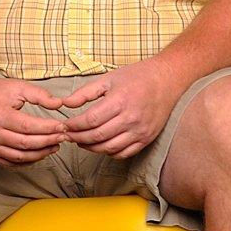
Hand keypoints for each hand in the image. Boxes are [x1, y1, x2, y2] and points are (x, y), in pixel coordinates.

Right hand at [0, 76, 67, 165]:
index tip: (63, 126)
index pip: (29, 127)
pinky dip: (29, 160)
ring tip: (55, 145)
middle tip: (63, 137)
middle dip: (49, 141)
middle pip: (27, 143)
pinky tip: (39, 152)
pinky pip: (12, 163)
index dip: (49, 128)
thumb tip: (59, 104)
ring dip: (41, 153)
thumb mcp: (16, 86)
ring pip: (21, 157)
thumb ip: (39, 94)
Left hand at [59, 59, 184, 158]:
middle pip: (98, 136)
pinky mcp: (147, 139)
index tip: (65, 125)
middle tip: (67, 136)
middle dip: (78, 138)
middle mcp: (130, 119)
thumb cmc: (135, 77)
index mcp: (119, 101)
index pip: (90, 120)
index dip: (74, 126)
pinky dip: (109, 153)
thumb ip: (85, 92)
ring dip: (91, 148)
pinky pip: (125, 153)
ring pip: (110, 148)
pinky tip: (100, 146)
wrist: (166, 80)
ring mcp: (140, 131)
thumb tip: (65, 103)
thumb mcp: (107, 78)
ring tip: (80, 142)